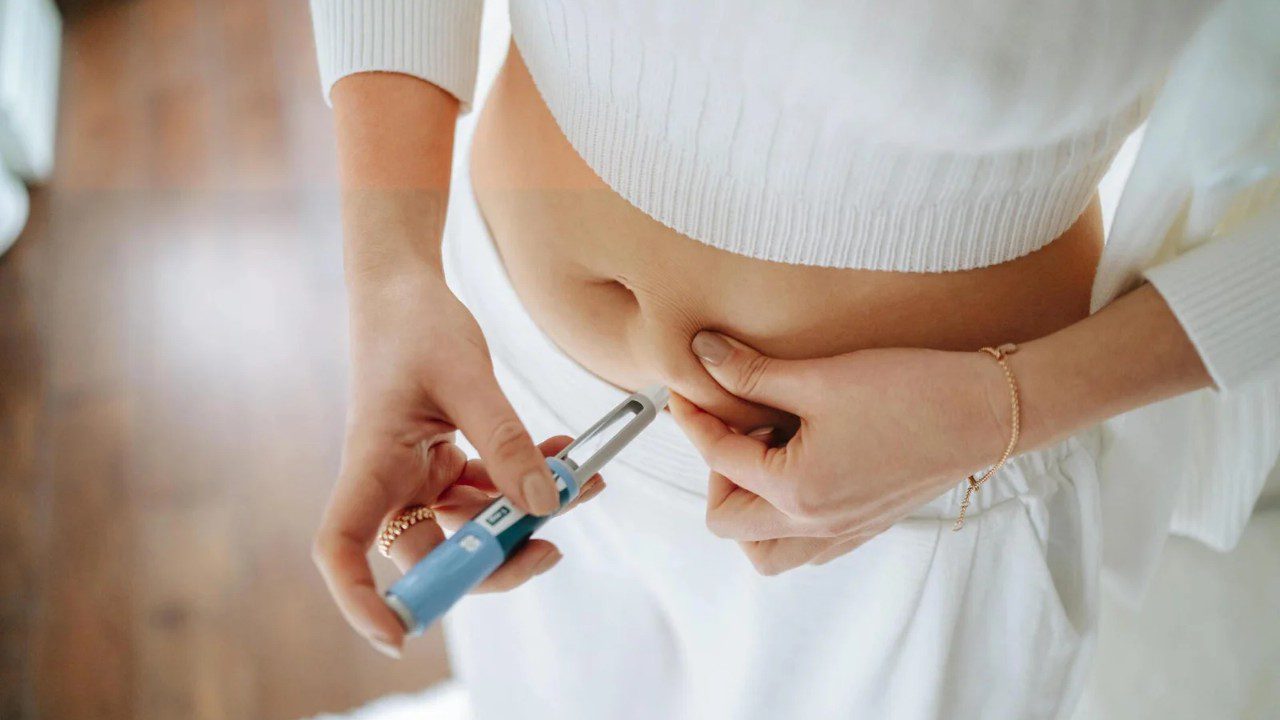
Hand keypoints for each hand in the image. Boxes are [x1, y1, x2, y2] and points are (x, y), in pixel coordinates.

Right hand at [312, 271, 597, 657]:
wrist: (405, 284)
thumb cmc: (416, 322)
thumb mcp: (467, 379)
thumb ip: (505, 443)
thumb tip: (545, 504)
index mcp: (370, 464)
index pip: (342, 549)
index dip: (360, 601)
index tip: (398, 634)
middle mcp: (388, 480)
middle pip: (431, 554)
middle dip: (495, 560)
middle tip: (551, 547)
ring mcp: (416, 474)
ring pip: (472, 524)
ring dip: (528, 511)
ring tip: (584, 480)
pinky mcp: (442, 460)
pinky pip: (489, 489)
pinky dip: (526, 479)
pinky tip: (564, 457)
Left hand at [669, 331, 1012, 574]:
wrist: (990, 412)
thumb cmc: (912, 392)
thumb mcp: (821, 377)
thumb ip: (753, 372)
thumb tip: (703, 354)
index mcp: (796, 491)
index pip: (718, 459)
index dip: (694, 419)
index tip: (687, 390)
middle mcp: (814, 525)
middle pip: (728, 523)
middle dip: (717, 473)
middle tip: (737, 426)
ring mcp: (842, 533)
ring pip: (765, 552)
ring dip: (748, 509)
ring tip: (766, 456)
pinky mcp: (865, 527)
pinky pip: (804, 547)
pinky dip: (785, 520)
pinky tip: (801, 469)